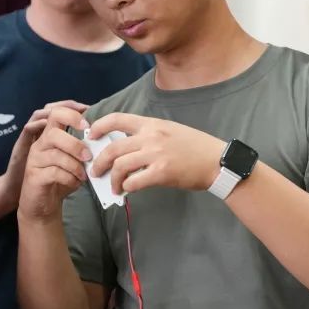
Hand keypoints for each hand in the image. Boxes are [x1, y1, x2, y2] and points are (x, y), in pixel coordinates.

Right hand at [0, 100, 87, 220]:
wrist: (43, 206)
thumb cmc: (61, 179)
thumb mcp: (73, 161)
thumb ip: (83, 149)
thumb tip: (102, 143)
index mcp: (49, 136)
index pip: (55, 114)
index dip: (72, 115)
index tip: (87, 126)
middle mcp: (39, 146)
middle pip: (54, 134)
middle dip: (75, 144)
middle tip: (88, 157)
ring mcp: (35, 161)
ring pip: (56, 155)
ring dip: (75, 165)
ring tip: (84, 175)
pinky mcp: (35, 177)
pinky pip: (54, 172)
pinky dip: (69, 178)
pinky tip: (75, 182)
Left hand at [88, 113, 224, 194]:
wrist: (216, 161)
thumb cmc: (195, 147)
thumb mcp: (170, 130)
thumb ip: (148, 135)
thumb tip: (125, 148)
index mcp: (151, 124)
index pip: (117, 119)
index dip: (99, 126)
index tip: (91, 136)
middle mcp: (151, 136)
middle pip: (113, 148)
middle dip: (99, 162)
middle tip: (95, 171)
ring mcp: (156, 154)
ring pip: (120, 166)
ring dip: (112, 179)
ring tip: (113, 187)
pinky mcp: (162, 172)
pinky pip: (134, 181)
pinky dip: (127, 187)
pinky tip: (128, 190)